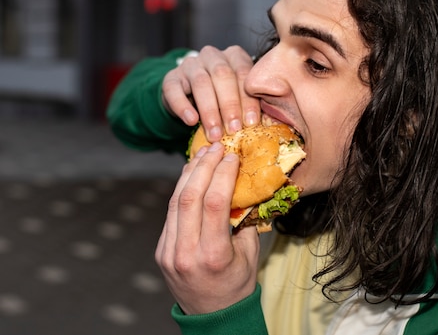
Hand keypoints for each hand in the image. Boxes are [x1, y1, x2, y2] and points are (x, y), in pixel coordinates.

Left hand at [155, 143, 259, 313]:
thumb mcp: (249, 254)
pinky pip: (170, 214)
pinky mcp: (161, 251)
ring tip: (202, 155)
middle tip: (215, 147)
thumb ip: (243, 220)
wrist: (212, 317)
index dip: (222, 174)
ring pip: (174, 202)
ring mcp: (169, 252)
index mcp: (213, 256)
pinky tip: (191, 176)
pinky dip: (181, 191)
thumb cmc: (237, 284)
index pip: (214, 204)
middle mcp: (186, 253)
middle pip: (190, 198)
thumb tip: (241, 186)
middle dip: (203, 167)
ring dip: (189, 174)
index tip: (232, 156)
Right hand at [161, 45, 260, 141]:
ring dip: (209, 111)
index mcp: (234, 56)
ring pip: (201, 83)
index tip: (251, 123)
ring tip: (214, 133)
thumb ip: (249, 103)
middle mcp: (213, 56)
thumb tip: (264, 124)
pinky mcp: (171, 77)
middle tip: (233, 129)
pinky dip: (183, 107)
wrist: (189, 96)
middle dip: (229, 105)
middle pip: (222, 76)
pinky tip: (191, 121)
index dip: (248, 99)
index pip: (244, 74)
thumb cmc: (221, 97)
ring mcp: (190, 64)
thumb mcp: (238, 96)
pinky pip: (175, 90)